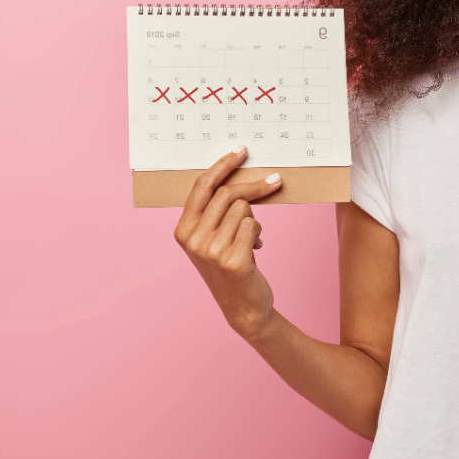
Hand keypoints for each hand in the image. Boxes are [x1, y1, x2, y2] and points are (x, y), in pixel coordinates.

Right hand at [173, 145, 282, 340]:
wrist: (244, 308)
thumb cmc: (230, 267)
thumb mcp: (213, 239)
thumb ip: (216, 212)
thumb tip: (238, 174)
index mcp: (183, 230)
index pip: (202, 186)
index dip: (223, 165)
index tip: (242, 151)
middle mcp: (192, 239)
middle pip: (227, 193)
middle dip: (254, 186)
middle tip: (275, 181)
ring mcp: (211, 251)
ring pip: (244, 209)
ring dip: (255, 218)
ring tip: (252, 238)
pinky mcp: (233, 260)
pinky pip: (254, 225)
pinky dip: (259, 233)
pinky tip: (255, 249)